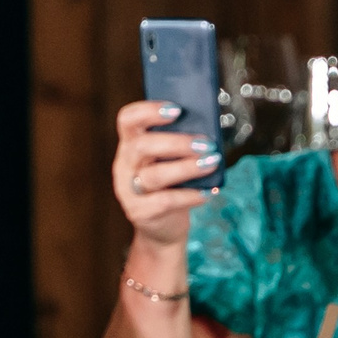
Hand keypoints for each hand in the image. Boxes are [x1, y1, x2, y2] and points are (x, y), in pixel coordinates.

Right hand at [112, 101, 219, 249]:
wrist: (162, 228)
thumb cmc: (171, 185)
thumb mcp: (171, 161)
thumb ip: (179, 145)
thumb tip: (207, 132)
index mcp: (130, 143)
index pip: (128, 119)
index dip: (149, 111)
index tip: (177, 109)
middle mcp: (125, 164)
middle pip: (142, 146)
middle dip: (176, 143)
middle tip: (206, 144)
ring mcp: (129, 190)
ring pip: (154, 175)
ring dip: (187, 167)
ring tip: (212, 163)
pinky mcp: (140, 212)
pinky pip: (166, 201)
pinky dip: (190, 195)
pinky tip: (208, 191)